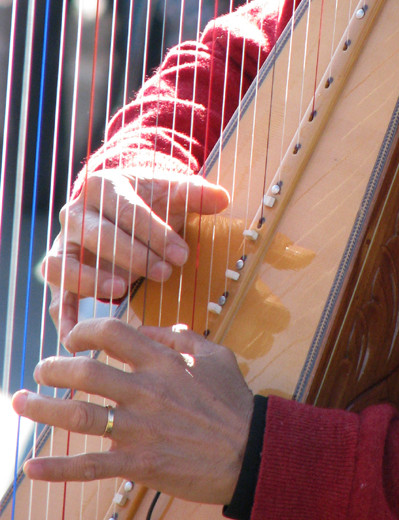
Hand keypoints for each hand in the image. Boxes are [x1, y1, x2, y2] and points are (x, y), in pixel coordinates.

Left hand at [11, 318, 252, 504]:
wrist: (249, 449)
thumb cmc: (233, 400)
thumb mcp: (215, 354)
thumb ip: (180, 337)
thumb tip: (150, 328)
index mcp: (163, 361)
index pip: (112, 333)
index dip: (84, 330)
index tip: (72, 337)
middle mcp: (146, 390)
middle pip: (86, 372)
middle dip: (54, 368)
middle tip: (39, 370)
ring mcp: (139, 428)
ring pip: (79, 415)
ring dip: (43, 409)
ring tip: (19, 403)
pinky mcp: (138, 462)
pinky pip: (90, 466)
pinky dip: (57, 468)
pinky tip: (32, 467)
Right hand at [44, 169, 229, 342]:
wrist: (122, 205)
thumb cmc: (149, 201)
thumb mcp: (172, 193)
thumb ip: (195, 194)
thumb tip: (222, 198)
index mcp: (102, 185)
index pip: (127, 209)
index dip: (155, 233)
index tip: (182, 255)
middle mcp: (75, 213)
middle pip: (98, 235)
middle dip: (134, 255)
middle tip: (166, 273)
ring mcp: (63, 244)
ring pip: (64, 263)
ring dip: (90, 279)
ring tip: (123, 291)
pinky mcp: (60, 272)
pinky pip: (54, 293)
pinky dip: (63, 315)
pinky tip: (77, 335)